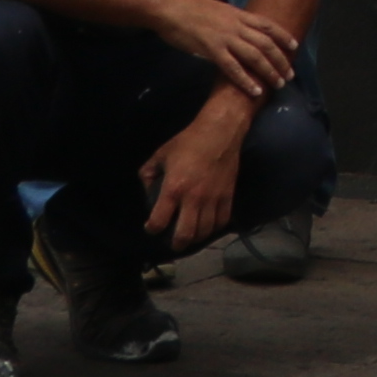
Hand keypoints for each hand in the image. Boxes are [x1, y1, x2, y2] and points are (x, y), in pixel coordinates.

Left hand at [140, 98, 248, 252]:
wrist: (220, 132)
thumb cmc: (188, 142)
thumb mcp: (160, 154)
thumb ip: (149, 174)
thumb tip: (148, 191)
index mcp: (173, 189)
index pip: (159, 221)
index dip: (152, 229)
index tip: (151, 228)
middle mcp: (193, 199)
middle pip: (184, 234)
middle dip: (176, 244)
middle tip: (173, 244)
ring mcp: (213, 199)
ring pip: (204, 232)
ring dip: (195, 238)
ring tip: (190, 236)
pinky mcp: (228, 196)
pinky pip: (222, 221)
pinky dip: (214, 228)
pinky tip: (208, 226)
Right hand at [153, 0, 297, 104]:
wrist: (173, 10)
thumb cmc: (192, 10)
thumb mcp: (220, 9)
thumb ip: (234, 19)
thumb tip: (244, 27)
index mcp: (239, 14)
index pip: (268, 25)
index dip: (283, 36)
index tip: (295, 46)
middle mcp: (237, 26)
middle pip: (266, 43)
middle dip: (280, 59)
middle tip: (290, 74)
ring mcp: (226, 38)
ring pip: (254, 56)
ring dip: (269, 71)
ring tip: (278, 84)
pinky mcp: (212, 50)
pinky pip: (233, 68)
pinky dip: (245, 80)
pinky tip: (254, 90)